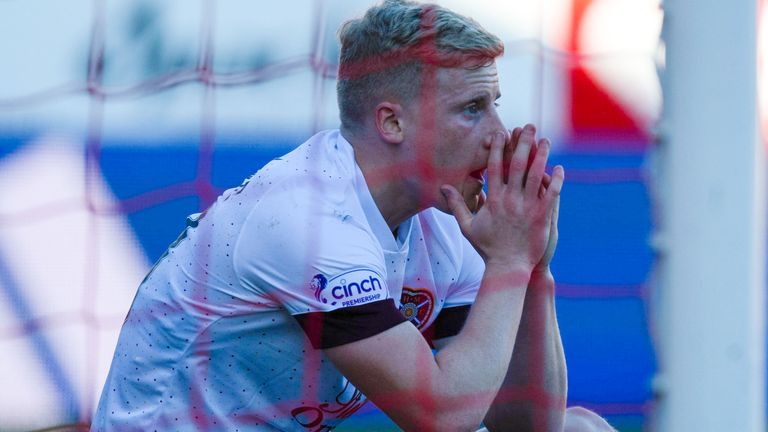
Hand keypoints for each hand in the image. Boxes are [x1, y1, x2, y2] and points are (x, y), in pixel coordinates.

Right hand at [442, 124, 563, 270]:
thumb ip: (456, 205)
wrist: (508, 267)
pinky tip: (559, 167)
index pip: (495, 167)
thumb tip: (442, 187)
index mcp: (493, 200)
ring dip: (541, 155)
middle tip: (529, 126)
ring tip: (546, 140)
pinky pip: (551, 193)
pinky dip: (556, 179)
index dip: (499, 148)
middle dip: (523, 143)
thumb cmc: (487, 248)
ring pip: (536, 175)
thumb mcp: (467, 226)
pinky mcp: (541, 216)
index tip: (502, 133)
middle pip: (517, 165)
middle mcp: (510, 200)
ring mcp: (527, 207)